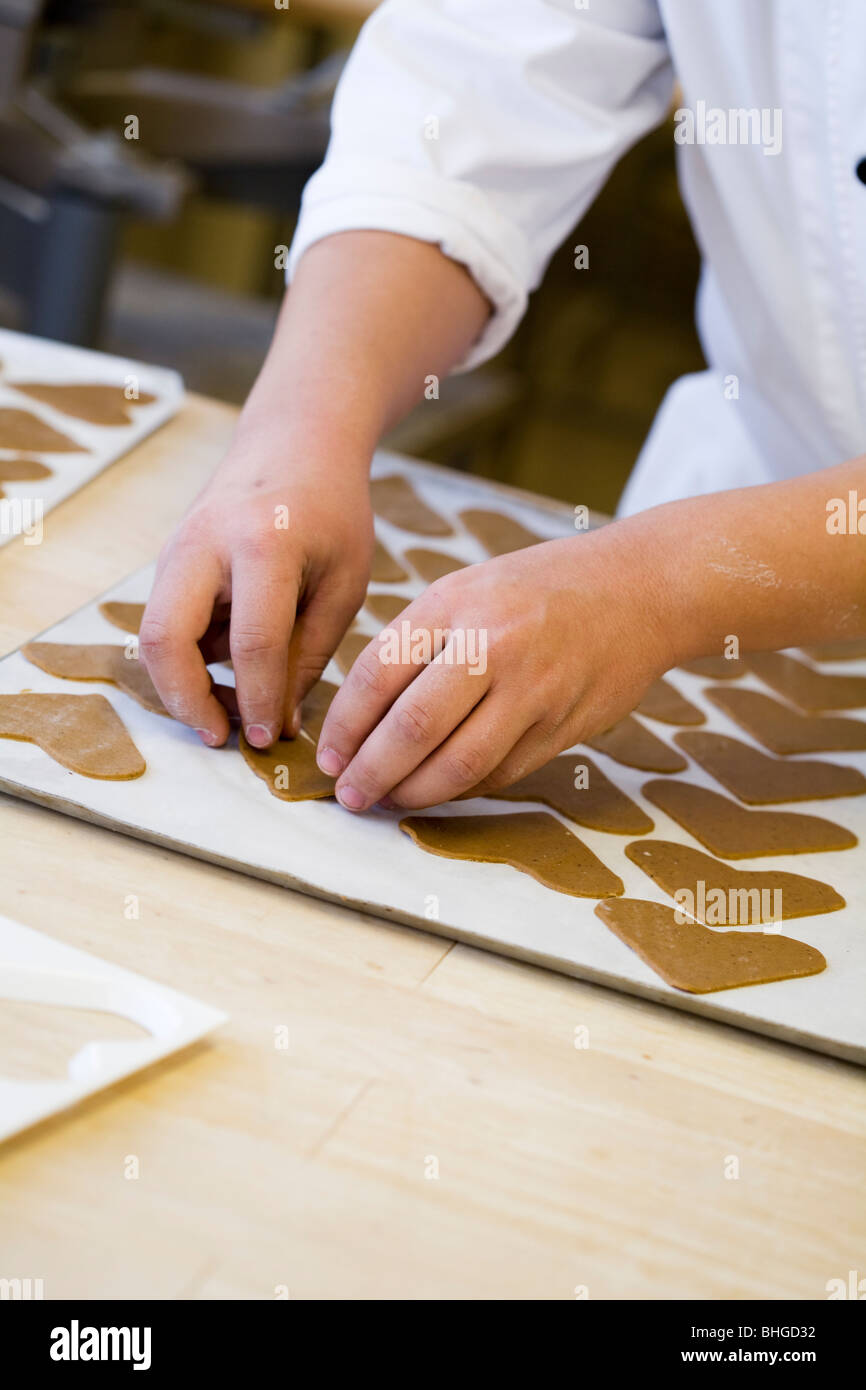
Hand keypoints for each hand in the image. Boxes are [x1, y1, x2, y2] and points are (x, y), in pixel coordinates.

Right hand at [140, 440, 372, 747]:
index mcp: (264, 543)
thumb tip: (277, 724)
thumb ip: (309, 655)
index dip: (257, 701)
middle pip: (164, 638)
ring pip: (152, 635)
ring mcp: (176, 549)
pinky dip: (186, 662)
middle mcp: (204, 543)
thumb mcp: (344, 584)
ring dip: (181, 686)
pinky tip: (226, 680)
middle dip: (185, 701)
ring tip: (229, 715)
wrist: (296, 442)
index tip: (267, 739)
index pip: (252, 642)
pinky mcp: (168, 562)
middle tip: (220, 737)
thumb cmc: (333, 513)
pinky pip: (164, 623)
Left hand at [316, 525, 677, 810]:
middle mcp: (492, 645)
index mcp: (454, 604)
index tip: (327, 756)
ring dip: (413, 793)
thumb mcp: (468, 589)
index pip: (378, 674)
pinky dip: (462, 789)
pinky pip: (500, 772)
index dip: (344, 725)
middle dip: (370, 772)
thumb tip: (360, 717)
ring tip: (388, 801)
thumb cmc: (538, 589)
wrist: (639, 588)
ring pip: (458, 763)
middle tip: (348, 795)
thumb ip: (418, 643)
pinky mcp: (562, 725)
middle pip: (412, 727)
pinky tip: (440, 791)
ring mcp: (532, 689)